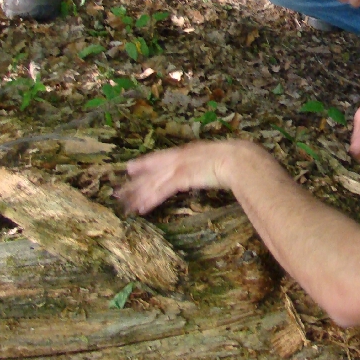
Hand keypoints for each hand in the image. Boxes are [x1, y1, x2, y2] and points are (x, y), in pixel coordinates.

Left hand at [120, 140, 260, 213]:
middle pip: (152, 171)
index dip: (145, 164)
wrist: (241, 159)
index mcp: (189, 151)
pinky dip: (151, 199)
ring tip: (124, 204)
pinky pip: (162, 190)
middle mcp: (181, 157)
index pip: (162, 158)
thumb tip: (211, 169)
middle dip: (134, 182)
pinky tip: (142, 208)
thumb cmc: (238, 160)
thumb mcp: (221, 159)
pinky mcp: (182, 178)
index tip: (130, 168)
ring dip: (138, 194)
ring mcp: (180, 167)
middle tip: (118, 192)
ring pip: (153, 182)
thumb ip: (211, 164)